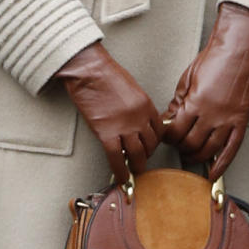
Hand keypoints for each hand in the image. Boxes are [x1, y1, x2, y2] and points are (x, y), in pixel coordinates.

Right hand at [55, 42, 162, 179]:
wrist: (89, 70)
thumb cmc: (106, 75)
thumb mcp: (131, 88)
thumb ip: (137, 107)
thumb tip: (135, 122)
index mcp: (146, 105)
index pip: (159, 131)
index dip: (155, 142)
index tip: (148, 147)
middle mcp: (140, 118)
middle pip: (150, 145)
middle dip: (147, 155)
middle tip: (140, 160)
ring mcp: (125, 126)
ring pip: (137, 154)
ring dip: (137, 166)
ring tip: (134, 172)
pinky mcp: (106, 132)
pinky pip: (116, 158)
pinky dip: (120, 170)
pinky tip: (121, 178)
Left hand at [162, 1, 248, 174]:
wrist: (241, 50)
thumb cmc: (215, 59)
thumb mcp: (188, 77)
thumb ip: (178, 101)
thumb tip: (169, 117)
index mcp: (195, 102)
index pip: (174, 131)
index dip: (167, 136)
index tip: (165, 135)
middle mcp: (212, 115)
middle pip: (190, 144)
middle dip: (180, 147)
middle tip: (177, 143)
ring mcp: (228, 120)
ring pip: (208, 150)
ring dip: (196, 156)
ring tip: (190, 154)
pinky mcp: (240, 122)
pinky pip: (231, 150)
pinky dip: (221, 165)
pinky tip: (213, 173)